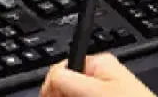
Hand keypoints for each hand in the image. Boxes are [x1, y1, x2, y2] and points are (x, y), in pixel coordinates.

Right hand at [40, 54, 156, 96]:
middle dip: (63, 96)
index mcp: (100, 64)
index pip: (64, 67)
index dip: (52, 85)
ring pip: (75, 95)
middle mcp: (102, 77)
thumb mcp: (96, 91)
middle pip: (68, 85)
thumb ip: (70, 79)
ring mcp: (106, 92)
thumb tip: (52, 75)